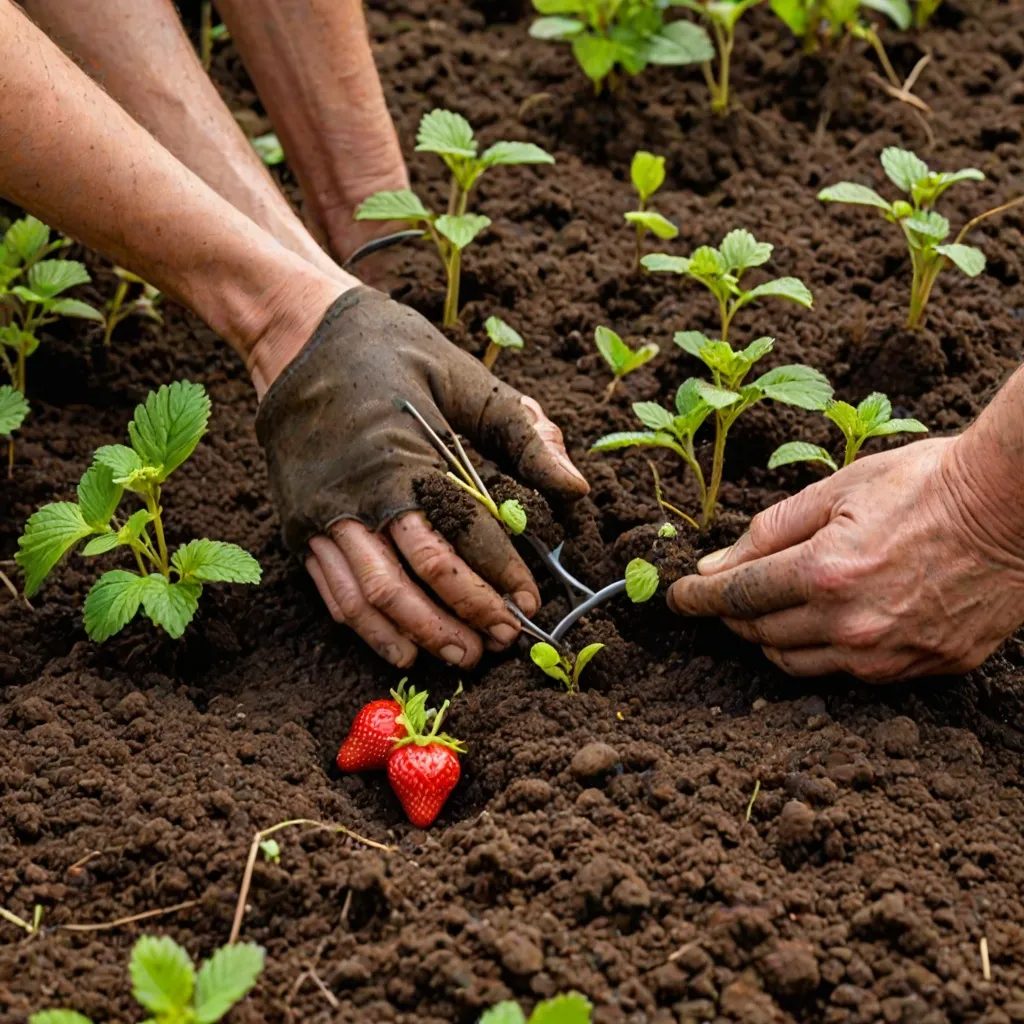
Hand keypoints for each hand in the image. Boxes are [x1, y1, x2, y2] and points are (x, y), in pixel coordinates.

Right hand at [256, 287, 588, 668]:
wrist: (298, 336)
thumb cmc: (392, 352)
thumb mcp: (465, 378)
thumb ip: (522, 434)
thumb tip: (576, 489)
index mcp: (404, 456)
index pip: (463, 535)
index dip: (501, 575)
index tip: (531, 603)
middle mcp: (359, 493)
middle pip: (419, 575)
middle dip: (467, 615)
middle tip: (504, 640)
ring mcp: (322, 514)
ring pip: (374, 595)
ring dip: (421, 633)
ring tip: (463, 656)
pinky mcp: (299, 526)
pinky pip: (335, 592)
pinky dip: (370, 629)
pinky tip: (403, 651)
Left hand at [667, 437, 1023, 682]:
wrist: (1013, 507)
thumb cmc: (925, 485)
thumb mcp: (836, 489)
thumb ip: (769, 532)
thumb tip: (715, 566)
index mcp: (825, 573)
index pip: (737, 596)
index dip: (698, 598)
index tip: (678, 599)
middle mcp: (852, 624)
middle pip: (761, 634)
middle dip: (733, 616)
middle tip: (724, 597)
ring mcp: (890, 653)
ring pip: (799, 664)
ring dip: (772, 639)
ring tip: (769, 612)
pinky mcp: (924, 667)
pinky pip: (851, 672)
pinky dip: (825, 652)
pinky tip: (827, 625)